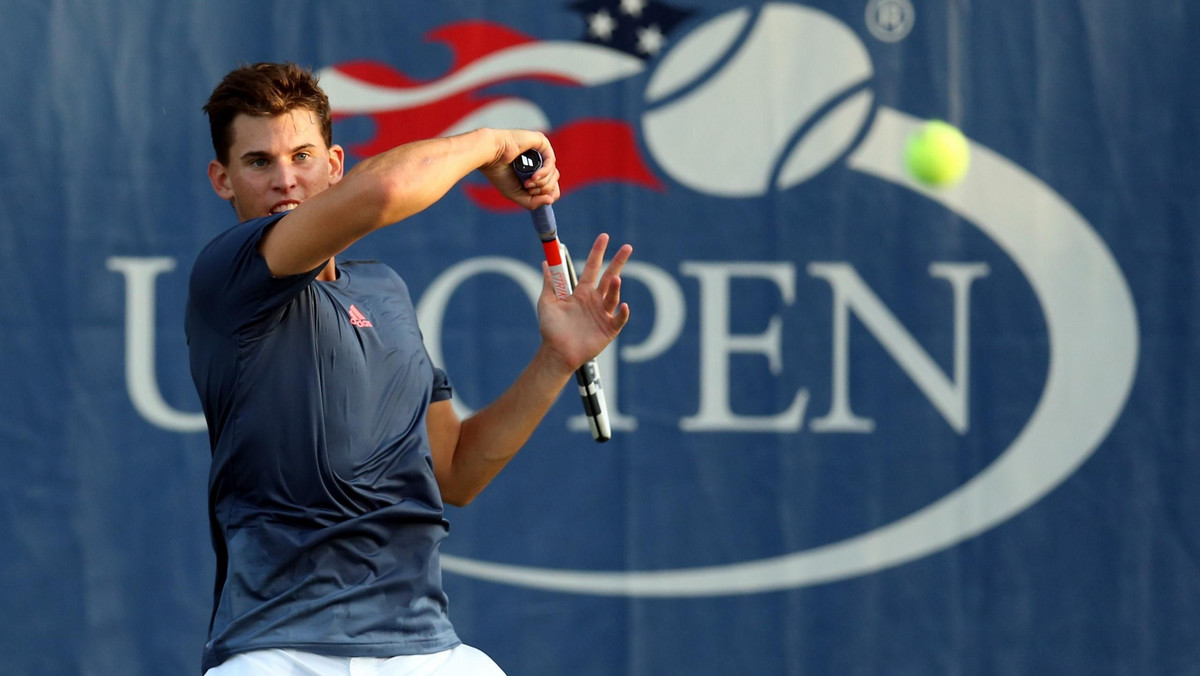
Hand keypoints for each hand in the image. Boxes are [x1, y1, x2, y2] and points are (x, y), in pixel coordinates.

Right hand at [478, 129, 560, 209]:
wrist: (490, 157)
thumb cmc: (499, 174)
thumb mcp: (517, 195)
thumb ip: (534, 202)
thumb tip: (551, 200)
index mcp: (535, 173)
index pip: (552, 187)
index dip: (547, 195)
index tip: (533, 194)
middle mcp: (540, 162)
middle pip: (554, 181)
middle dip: (543, 189)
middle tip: (527, 186)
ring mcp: (541, 152)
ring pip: (554, 173)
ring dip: (542, 182)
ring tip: (527, 182)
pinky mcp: (541, 142)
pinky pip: (551, 161)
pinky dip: (545, 172)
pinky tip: (534, 176)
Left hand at [536, 233, 631, 372]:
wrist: (556, 353)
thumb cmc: (551, 329)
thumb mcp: (547, 302)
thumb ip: (549, 283)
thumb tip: (546, 262)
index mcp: (582, 292)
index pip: (593, 267)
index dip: (598, 252)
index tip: (604, 237)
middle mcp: (594, 301)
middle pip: (609, 277)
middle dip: (618, 262)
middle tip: (627, 247)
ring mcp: (603, 314)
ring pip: (612, 296)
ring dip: (615, 287)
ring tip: (615, 278)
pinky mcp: (608, 330)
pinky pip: (618, 319)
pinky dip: (623, 312)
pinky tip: (623, 305)